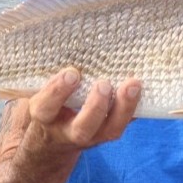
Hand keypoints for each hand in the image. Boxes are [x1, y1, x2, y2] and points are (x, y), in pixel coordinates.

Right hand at [27, 67, 141, 150]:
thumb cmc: (45, 104)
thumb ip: (46, 76)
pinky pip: (126, 123)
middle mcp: (67, 131)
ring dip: (124, 108)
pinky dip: (136, 108)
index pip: (47, 107)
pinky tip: (144, 88)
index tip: (72, 73)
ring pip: (110, 130)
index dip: (58, 91)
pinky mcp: (109, 132)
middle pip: (83, 128)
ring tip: (133, 84)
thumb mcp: (37, 93)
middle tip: (104, 84)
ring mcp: (92, 136)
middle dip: (96, 107)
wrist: (50, 142)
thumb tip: (58, 40)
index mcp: (44, 117)